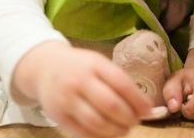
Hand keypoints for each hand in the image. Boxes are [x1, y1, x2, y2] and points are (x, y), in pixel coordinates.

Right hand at [13, 41, 152, 137]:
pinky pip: (84, 134)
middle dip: (129, 118)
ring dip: (116, 130)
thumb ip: (119, 82)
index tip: (148, 110)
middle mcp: (79, 81)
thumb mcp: (98, 64)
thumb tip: (146, 108)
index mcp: (93, 64)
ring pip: (97, 123)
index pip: (121, 83)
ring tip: (124, 129)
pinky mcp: (59, 117)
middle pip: (110, 105)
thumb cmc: (80, 68)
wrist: (45, 68)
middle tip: (135, 121)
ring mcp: (67, 100)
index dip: (138, 100)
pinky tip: (108, 134)